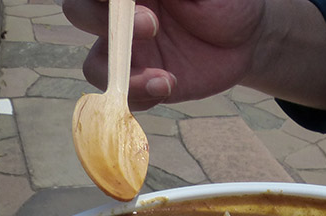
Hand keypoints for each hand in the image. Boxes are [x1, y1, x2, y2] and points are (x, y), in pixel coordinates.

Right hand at [63, 0, 266, 109]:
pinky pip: (123, 97)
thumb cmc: (226, 3)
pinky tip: (167, 85)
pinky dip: (139, 97)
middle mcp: (121, 16)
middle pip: (79, 13)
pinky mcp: (142, 83)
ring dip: (121, 74)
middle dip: (102, 21)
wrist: (247, 40)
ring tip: (163, 77)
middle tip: (152, 25)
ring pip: (95, 65)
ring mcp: (129, 52)